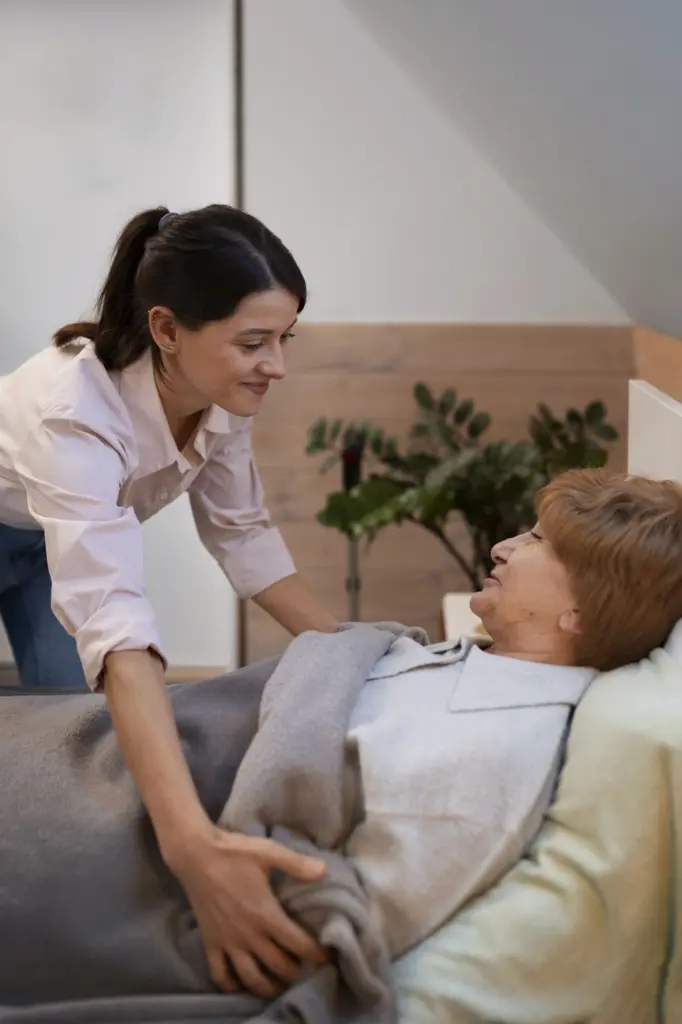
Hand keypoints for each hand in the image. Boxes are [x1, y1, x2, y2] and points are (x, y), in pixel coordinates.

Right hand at [170, 826, 326, 996]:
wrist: (196, 855)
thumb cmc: (234, 853)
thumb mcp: (269, 852)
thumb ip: (297, 864)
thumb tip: (324, 871)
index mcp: (266, 914)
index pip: (297, 943)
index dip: (315, 953)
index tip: (325, 957)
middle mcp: (249, 934)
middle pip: (278, 964)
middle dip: (294, 972)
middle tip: (304, 971)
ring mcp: (228, 941)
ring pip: (251, 977)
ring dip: (266, 987)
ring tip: (277, 987)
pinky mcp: (210, 942)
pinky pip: (219, 973)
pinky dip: (230, 985)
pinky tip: (239, 986)